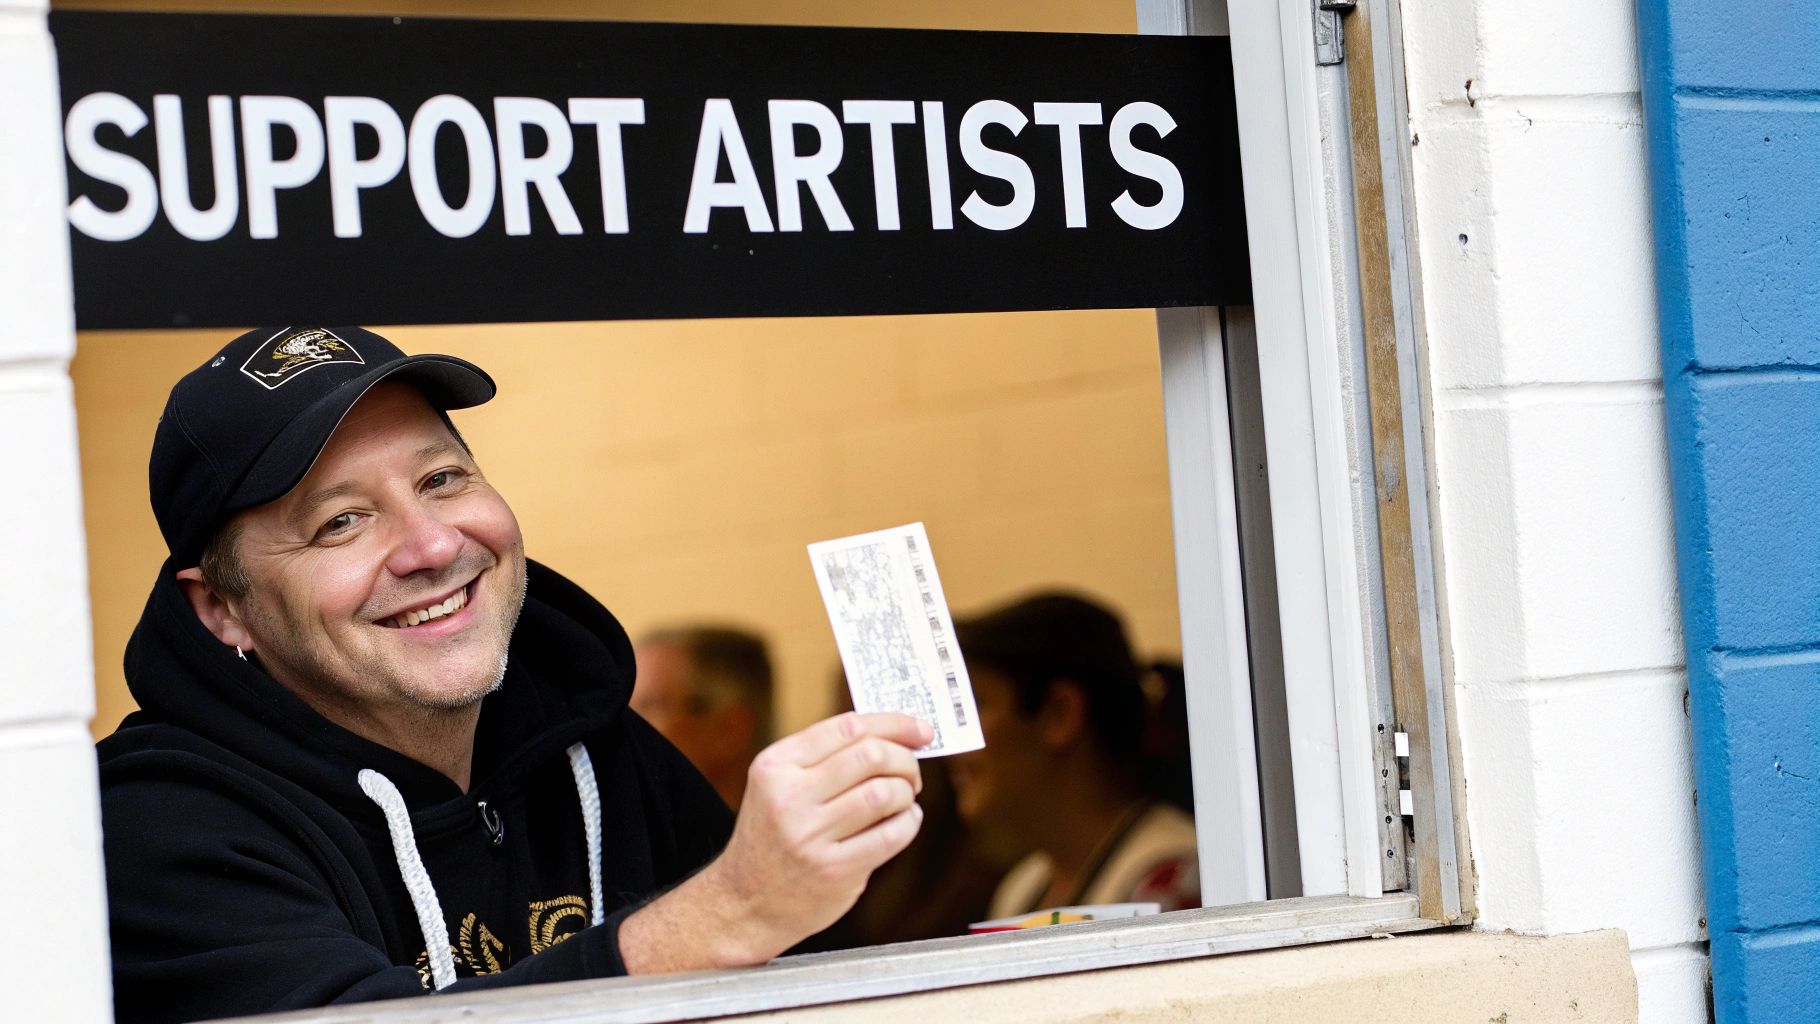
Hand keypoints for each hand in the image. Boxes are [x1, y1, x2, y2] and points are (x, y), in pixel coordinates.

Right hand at [620, 711, 929, 972]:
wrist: (744, 902)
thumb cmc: (773, 836)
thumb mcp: (779, 785)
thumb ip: (827, 757)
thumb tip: (898, 735)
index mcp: (775, 765)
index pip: (847, 728)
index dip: (894, 724)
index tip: (921, 730)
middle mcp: (789, 797)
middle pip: (871, 756)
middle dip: (905, 760)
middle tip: (911, 772)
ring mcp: (810, 837)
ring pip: (884, 794)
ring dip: (906, 792)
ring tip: (903, 799)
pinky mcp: (834, 871)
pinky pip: (891, 835)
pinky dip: (909, 822)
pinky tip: (903, 821)